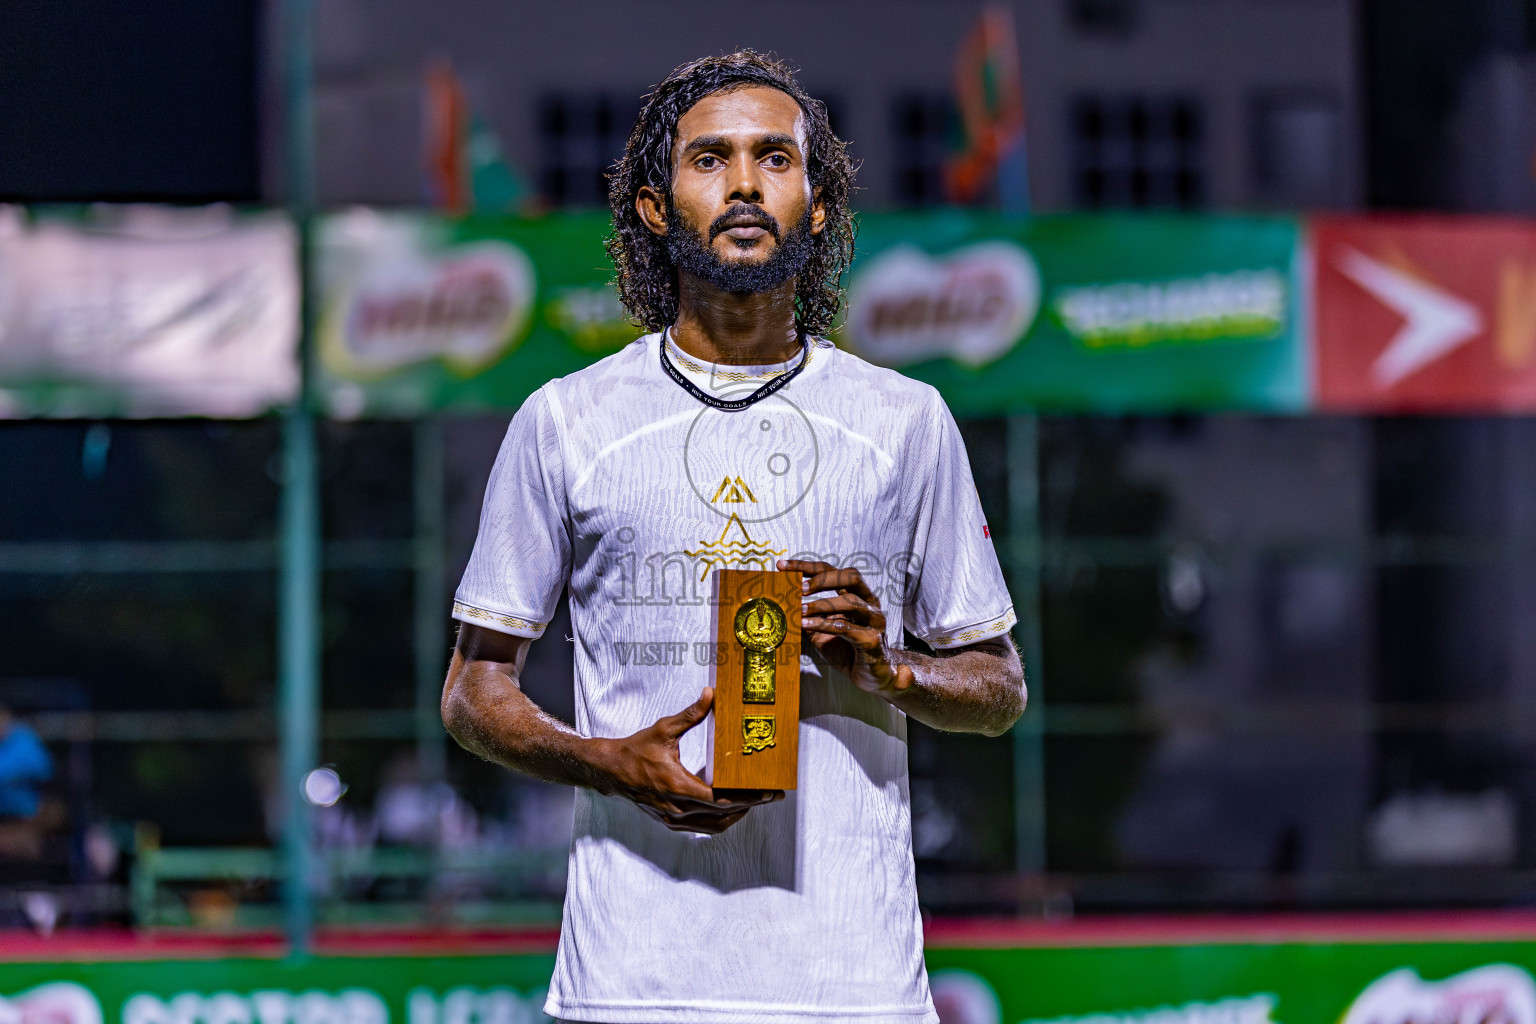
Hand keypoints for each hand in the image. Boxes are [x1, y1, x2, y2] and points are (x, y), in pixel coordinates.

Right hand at [598, 686, 781, 833]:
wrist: (611, 771)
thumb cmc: (636, 750)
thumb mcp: (663, 729)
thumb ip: (690, 714)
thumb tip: (710, 694)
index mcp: (677, 785)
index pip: (720, 799)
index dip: (746, 797)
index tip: (766, 792)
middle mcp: (677, 807)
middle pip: (723, 813)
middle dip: (751, 805)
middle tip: (772, 795)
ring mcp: (673, 818)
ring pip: (714, 825)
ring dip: (737, 816)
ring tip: (756, 803)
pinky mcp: (670, 821)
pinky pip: (702, 827)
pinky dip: (720, 820)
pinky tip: (731, 809)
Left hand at [779, 558, 914, 696]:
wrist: (872, 676)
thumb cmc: (847, 650)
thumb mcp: (822, 631)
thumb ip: (807, 617)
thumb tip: (781, 606)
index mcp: (858, 594)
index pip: (832, 570)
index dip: (807, 566)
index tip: (782, 567)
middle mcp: (870, 602)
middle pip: (850, 576)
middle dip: (821, 579)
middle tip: (798, 588)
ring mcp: (874, 620)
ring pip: (850, 602)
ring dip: (820, 605)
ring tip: (799, 610)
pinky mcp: (872, 640)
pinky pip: (846, 627)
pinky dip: (823, 624)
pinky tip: (806, 625)